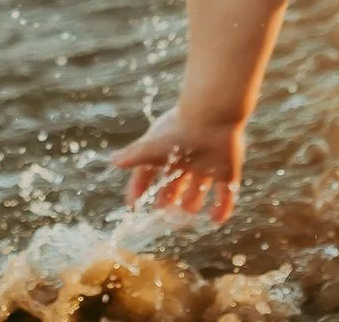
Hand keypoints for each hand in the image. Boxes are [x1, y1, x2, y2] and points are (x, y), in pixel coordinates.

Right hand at [108, 107, 244, 222]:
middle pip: (175, 180)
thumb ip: (134, 156)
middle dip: (168, 195)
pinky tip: (216, 220)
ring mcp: (208, 164)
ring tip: (186, 211)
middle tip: (162, 210)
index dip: (140, 187)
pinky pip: (226, 193)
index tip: (133, 204)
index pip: (149, 172)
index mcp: (167, 151)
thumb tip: (111, 161)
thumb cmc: (179, 130)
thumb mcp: (152, 146)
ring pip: (199, 186)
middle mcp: (186, 158)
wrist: (212, 118)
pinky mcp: (227, 170)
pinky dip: (223, 207)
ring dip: (193, 200)